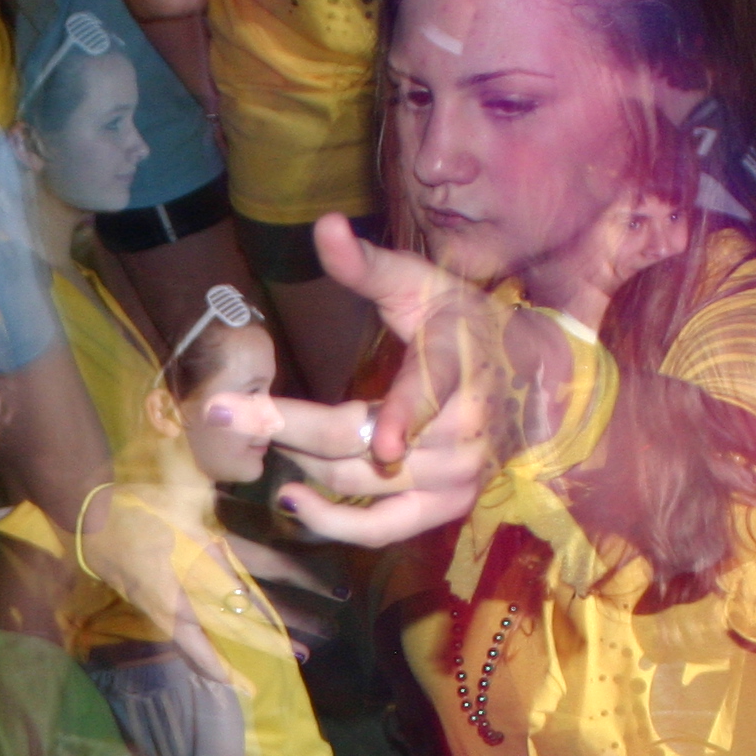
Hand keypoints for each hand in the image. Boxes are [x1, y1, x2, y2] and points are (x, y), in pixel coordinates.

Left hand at [270, 218, 510, 547]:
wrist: (532, 384)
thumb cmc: (464, 326)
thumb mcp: (421, 287)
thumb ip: (368, 266)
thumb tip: (324, 226)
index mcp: (457, 367)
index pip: (421, 392)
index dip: (398, 415)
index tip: (355, 433)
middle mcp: (461, 432)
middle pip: (354, 443)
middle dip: (284, 428)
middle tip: (223, 414)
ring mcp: (454, 477)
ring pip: (353, 482)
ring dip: (299, 461)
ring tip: (262, 433)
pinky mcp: (444, 509)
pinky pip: (379, 530)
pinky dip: (331, 522)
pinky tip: (291, 498)